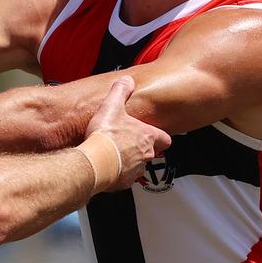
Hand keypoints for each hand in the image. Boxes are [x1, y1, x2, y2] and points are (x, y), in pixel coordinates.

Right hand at [85, 76, 170, 190]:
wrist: (95, 161)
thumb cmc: (106, 136)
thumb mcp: (112, 106)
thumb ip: (120, 91)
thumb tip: (127, 80)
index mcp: (147, 136)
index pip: (165, 139)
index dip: (159, 136)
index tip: (152, 134)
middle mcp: (146, 155)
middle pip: (150, 152)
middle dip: (139, 147)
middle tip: (125, 141)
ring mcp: (136, 170)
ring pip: (137, 166)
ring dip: (128, 160)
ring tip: (112, 153)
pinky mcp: (123, 182)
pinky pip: (123, 178)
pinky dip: (117, 172)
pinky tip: (105, 164)